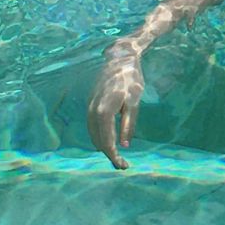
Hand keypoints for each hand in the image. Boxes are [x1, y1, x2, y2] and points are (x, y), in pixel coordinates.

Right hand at [87, 40, 145, 168]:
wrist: (119, 59)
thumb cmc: (130, 79)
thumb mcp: (134, 102)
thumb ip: (128, 124)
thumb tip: (124, 144)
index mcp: (104, 111)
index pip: (106, 141)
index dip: (113, 156)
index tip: (122, 166)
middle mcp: (92, 111)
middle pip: (98, 140)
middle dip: (109, 154)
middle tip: (122, 165)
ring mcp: (89, 107)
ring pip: (92, 134)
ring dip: (102, 146)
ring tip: (115, 157)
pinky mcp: (90, 104)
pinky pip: (91, 126)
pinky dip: (98, 136)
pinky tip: (106, 141)